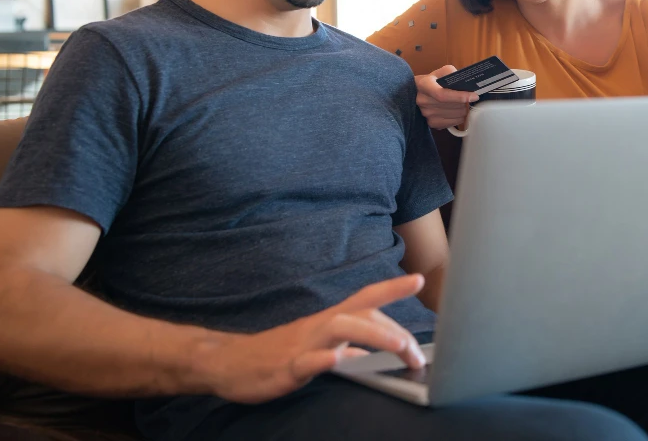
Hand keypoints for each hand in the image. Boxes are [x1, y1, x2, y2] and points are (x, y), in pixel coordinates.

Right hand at [197, 274, 427, 403]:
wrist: (228, 361)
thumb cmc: (277, 353)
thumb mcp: (318, 348)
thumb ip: (346, 348)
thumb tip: (373, 354)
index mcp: (328, 321)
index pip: (365, 298)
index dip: (391, 288)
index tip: (418, 279)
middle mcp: (319, 326)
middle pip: (362, 315)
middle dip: (395, 330)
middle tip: (419, 355)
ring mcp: (303, 344)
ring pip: (341, 330)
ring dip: (374, 335)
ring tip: (399, 346)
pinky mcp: (286, 367)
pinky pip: (307, 362)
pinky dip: (325, 359)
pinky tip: (339, 361)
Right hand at [415, 65, 478, 129]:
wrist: (417, 92)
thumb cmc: (432, 82)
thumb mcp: (440, 72)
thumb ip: (451, 73)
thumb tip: (465, 83)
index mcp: (424, 85)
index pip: (443, 95)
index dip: (460, 97)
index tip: (474, 96)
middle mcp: (423, 101)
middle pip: (453, 106)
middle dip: (465, 101)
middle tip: (467, 96)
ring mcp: (427, 114)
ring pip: (457, 115)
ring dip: (463, 109)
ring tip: (460, 103)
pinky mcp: (432, 123)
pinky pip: (454, 123)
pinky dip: (459, 117)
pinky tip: (456, 110)